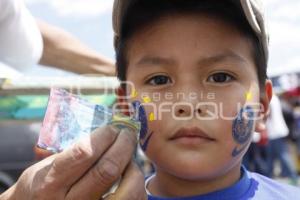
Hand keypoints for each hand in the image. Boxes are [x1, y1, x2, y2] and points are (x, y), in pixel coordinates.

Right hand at [0, 126, 146, 199]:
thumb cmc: (42, 187)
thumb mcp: (45, 168)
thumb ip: (71, 153)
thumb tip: (105, 134)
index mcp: (51, 183)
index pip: (84, 153)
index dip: (103, 136)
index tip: (112, 128)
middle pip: (108, 170)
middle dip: (123, 146)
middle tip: (128, 134)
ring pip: (127, 191)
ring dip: (133, 167)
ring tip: (129, 157)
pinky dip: (136, 185)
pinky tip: (130, 174)